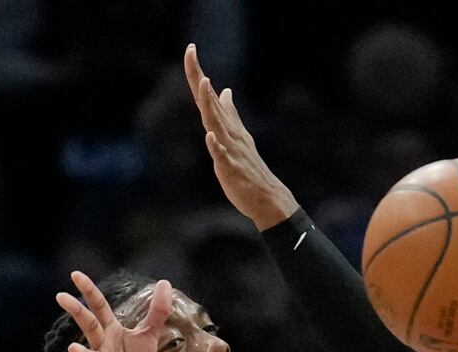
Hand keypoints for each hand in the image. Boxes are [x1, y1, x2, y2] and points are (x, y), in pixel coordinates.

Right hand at [56, 272, 172, 351]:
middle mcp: (102, 346)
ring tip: (73, 349)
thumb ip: (157, 310)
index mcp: (111, 331)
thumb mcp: (149, 333)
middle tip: (61, 296)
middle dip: (76, 312)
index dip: (88, 291)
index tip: (75, 274)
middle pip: (88, 326)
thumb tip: (164, 283)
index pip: (98, 307)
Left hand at [183, 44, 298, 230]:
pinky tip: (210, 135)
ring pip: (217, 123)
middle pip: (209, 101)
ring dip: (210, 104)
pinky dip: (216, 145)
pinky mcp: (231, 167)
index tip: (190, 48)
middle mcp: (228, 132)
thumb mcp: (236, 135)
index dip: (197, 73)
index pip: (208, 95)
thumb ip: (229, 113)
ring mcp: (230, 149)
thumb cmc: (249, 167)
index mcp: (226, 125)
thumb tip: (224, 91)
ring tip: (205, 83)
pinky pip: (222, 155)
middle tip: (191, 51)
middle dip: (199, 77)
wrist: (267, 196)